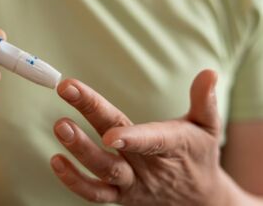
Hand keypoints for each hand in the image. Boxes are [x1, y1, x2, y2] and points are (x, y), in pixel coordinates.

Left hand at [51, 70, 228, 205]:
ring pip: (104, 172)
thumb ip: (205, 101)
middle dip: (90, 119)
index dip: (133, 139)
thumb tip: (209, 72)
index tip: (110, 134)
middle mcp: (149, 168)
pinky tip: (57, 160)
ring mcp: (132, 184)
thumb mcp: (209, 127)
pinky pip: (95, 194)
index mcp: (172, 146)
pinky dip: (74, 181)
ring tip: (60, 126)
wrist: (198, 199)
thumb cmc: (199, 155)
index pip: (152, 141)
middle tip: (67, 92)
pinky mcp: (120, 196)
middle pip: (118, 147)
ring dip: (79, 151)